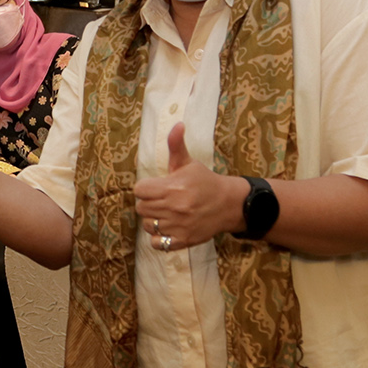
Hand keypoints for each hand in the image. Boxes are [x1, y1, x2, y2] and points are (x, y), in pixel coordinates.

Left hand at [133, 123, 242, 250]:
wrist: (228, 204)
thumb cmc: (205, 182)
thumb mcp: (189, 163)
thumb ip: (176, 145)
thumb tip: (177, 124)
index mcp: (172, 187)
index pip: (139, 190)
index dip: (145, 188)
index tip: (155, 188)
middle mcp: (174, 207)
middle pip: (141, 208)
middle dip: (148, 203)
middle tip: (161, 200)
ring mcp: (178, 225)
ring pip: (148, 225)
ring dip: (153, 220)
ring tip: (165, 214)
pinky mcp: (183, 240)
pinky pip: (158, 243)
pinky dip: (160, 238)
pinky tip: (168, 228)